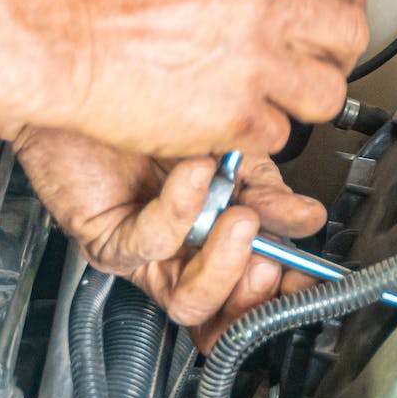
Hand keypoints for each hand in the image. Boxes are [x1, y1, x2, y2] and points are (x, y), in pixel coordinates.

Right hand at [0, 0, 366, 159]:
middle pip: (350, 33)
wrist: (45, 34)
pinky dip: (255, 137)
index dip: (344, 1)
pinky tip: (228, 124)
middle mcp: (262, 1)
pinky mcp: (232, 115)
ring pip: (327, 94)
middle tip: (312, 63)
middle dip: (336, 54)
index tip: (333, 15)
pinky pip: (276, 137)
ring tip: (273, 100)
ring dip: (303, 101)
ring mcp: (253, 61)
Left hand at [15, 129, 321, 347]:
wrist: (88, 78)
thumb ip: (266, 189)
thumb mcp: (232, 149)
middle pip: (222, 319)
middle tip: (270, 254)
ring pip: (187, 302)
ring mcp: (145, 255)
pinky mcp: (108, 240)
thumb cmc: (154, 111)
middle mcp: (181, 256)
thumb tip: (306, 219)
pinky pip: (152, 244)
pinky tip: (195, 171)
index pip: (254, 293)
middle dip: (256, 293)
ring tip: (240, 219)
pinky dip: (181, 207)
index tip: (308, 277)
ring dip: (223, 265)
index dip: (283, 296)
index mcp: (217, 239)